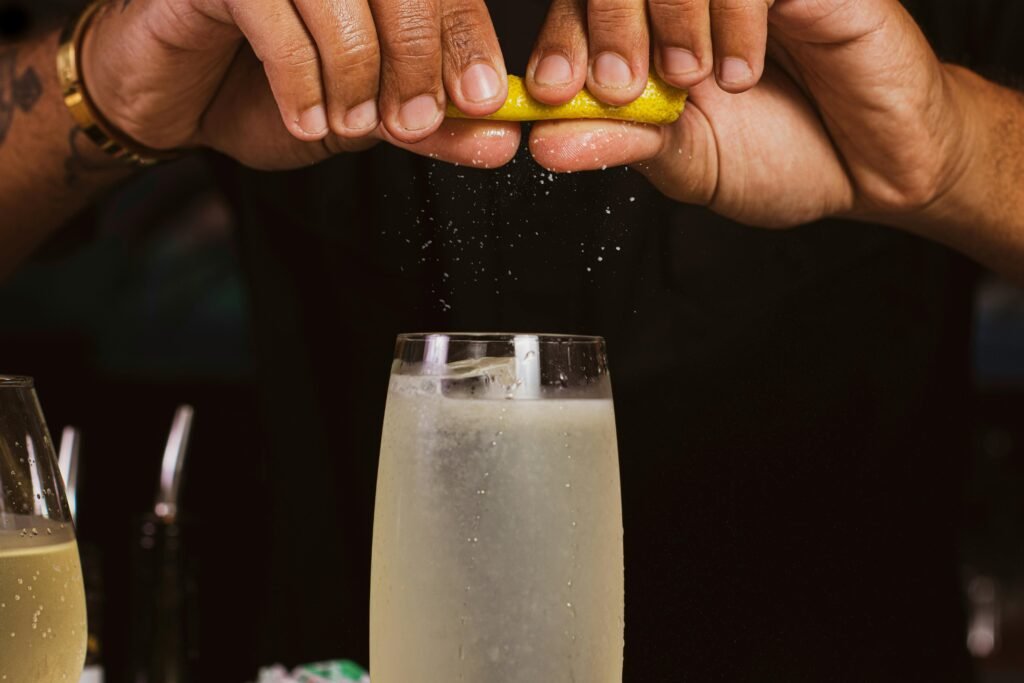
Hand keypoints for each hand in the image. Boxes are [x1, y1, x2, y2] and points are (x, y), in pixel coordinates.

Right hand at [79, 0, 519, 169]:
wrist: (175, 101)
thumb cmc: (268, 95)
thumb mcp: (364, 119)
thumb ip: (431, 126)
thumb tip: (500, 139)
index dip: (469, 38)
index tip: (483, 100)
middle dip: (416, 60)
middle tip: (413, 121)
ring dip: (354, 74)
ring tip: (344, 125)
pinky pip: (274, 16)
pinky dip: (299, 78)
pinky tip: (304, 117)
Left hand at [528, 0, 971, 228]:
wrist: (874, 167)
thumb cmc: (780, 158)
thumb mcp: (685, 162)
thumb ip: (621, 144)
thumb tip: (543, 144)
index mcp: (650, 29)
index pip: (582, 5)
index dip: (559, 39)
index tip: (549, 92)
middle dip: (602, 22)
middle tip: (617, 85)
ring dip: (670, 16)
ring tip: (691, 81)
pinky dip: (735, 14)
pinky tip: (743, 70)